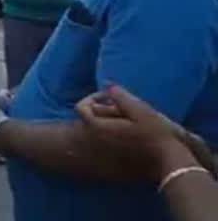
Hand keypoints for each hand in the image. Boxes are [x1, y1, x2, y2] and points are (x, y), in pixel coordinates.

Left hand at [76, 86, 216, 181]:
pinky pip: (107, 142)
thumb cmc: (155, 135)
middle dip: (104, 109)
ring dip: (109, 121)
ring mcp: (104, 152)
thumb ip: (120, 97)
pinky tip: (131, 132)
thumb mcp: (140, 111)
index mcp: (98, 128)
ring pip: (99, 130)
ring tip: (130, 119)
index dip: (93, 98)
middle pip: (91, 118)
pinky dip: (114, 133)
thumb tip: (107, 85)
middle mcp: (97, 141)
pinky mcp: (114, 160)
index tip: (110, 97)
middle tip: (124, 108)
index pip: (81, 108)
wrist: (169, 164)